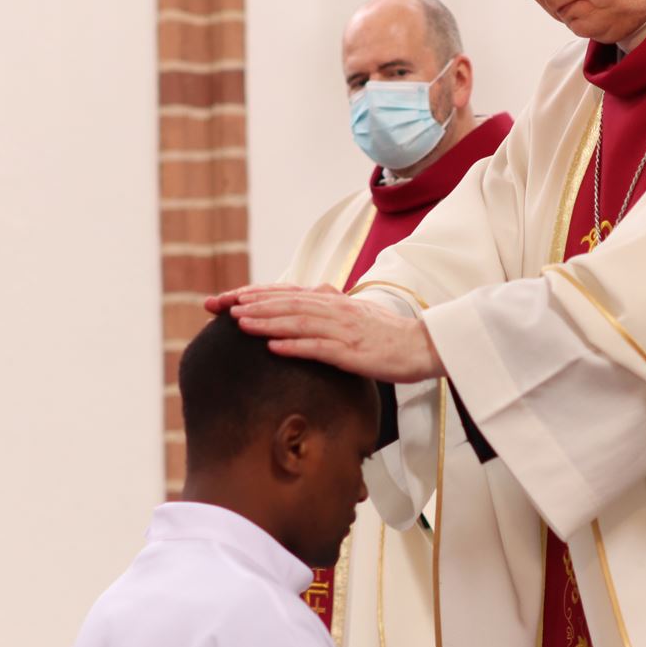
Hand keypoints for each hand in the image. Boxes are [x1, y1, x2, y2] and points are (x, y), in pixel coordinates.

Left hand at [214, 285, 445, 382]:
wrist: (425, 346)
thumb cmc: (390, 336)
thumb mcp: (357, 316)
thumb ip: (331, 310)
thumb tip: (306, 305)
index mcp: (335, 302)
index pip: (288, 294)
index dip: (257, 294)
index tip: (229, 297)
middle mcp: (336, 310)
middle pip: (287, 304)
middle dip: (251, 304)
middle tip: (220, 306)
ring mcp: (344, 330)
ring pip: (298, 322)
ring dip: (267, 321)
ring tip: (239, 322)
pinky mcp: (353, 352)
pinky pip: (319, 348)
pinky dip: (294, 346)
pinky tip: (273, 347)